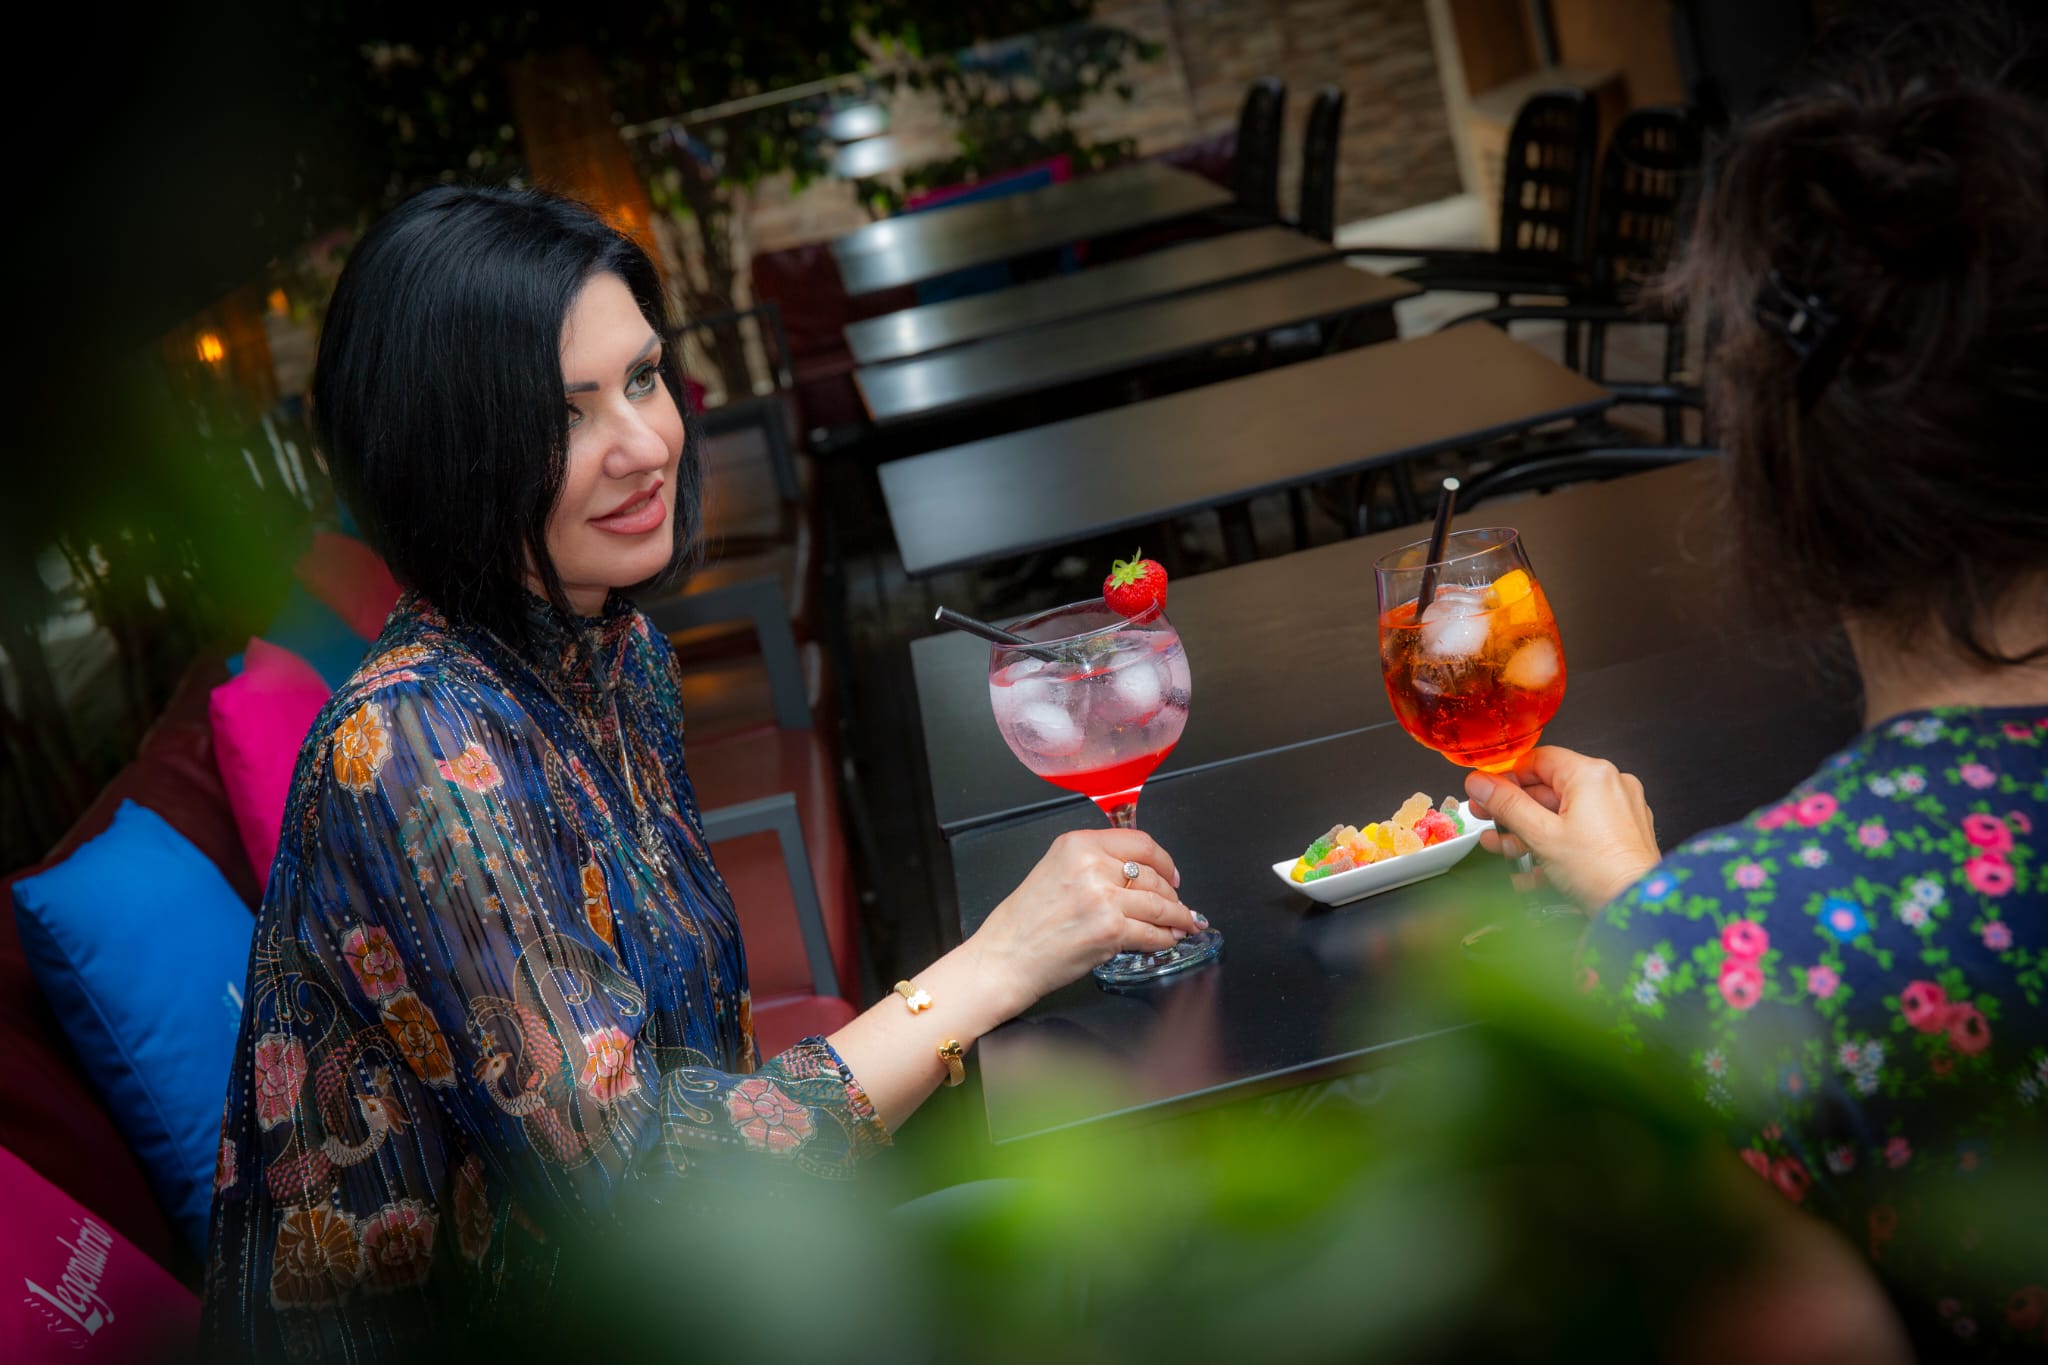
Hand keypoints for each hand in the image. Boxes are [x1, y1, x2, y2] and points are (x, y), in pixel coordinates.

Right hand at [968, 828, 1204, 1017]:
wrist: (1005, 958)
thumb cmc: (1022, 923)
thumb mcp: (1054, 871)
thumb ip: (1092, 863)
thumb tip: (1136, 873)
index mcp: (1077, 844)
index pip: (1139, 842)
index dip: (1164, 860)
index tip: (1171, 873)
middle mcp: (1091, 865)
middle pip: (1152, 874)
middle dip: (1171, 893)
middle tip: (1176, 905)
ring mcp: (1103, 898)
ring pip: (1158, 904)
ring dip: (1176, 917)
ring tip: (1183, 924)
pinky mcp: (1110, 929)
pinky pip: (1152, 932)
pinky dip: (1165, 938)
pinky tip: (1166, 940)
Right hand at [1464, 746, 1660, 911]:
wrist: (1636, 908)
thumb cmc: (1601, 871)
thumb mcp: (1541, 834)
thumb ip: (1506, 804)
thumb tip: (1481, 783)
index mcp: (1592, 774)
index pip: (1538, 760)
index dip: (1506, 777)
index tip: (1485, 792)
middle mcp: (1611, 786)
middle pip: (1548, 789)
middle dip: (1514, 811)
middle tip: (1489, 822)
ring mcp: (1619, 811)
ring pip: (1562, 814)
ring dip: (1529, 832)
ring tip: (1505, 849)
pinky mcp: (1622, 835)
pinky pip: (1580, 831)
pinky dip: (1555, 844)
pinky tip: (1532, 867)